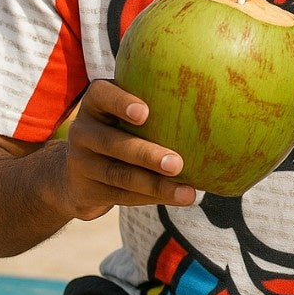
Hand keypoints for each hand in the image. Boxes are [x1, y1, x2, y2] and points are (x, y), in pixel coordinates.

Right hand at [61, 79, 196, 219]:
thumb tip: (217, 97)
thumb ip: (156, 102)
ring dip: (156, 186)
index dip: (122, 103)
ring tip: (187, 193)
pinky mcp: (86, 190)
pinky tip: (178, 198)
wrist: (76, 174)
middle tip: (177, 164)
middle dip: (146, 155)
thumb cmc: (120, 130)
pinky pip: (122, 196)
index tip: (144, 113)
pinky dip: (152, 198)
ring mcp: (81, 163)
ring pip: (120, 175)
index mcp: (95, 103)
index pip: (102, 95)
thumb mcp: (124, 112)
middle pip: (113, 143)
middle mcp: (82, 130)